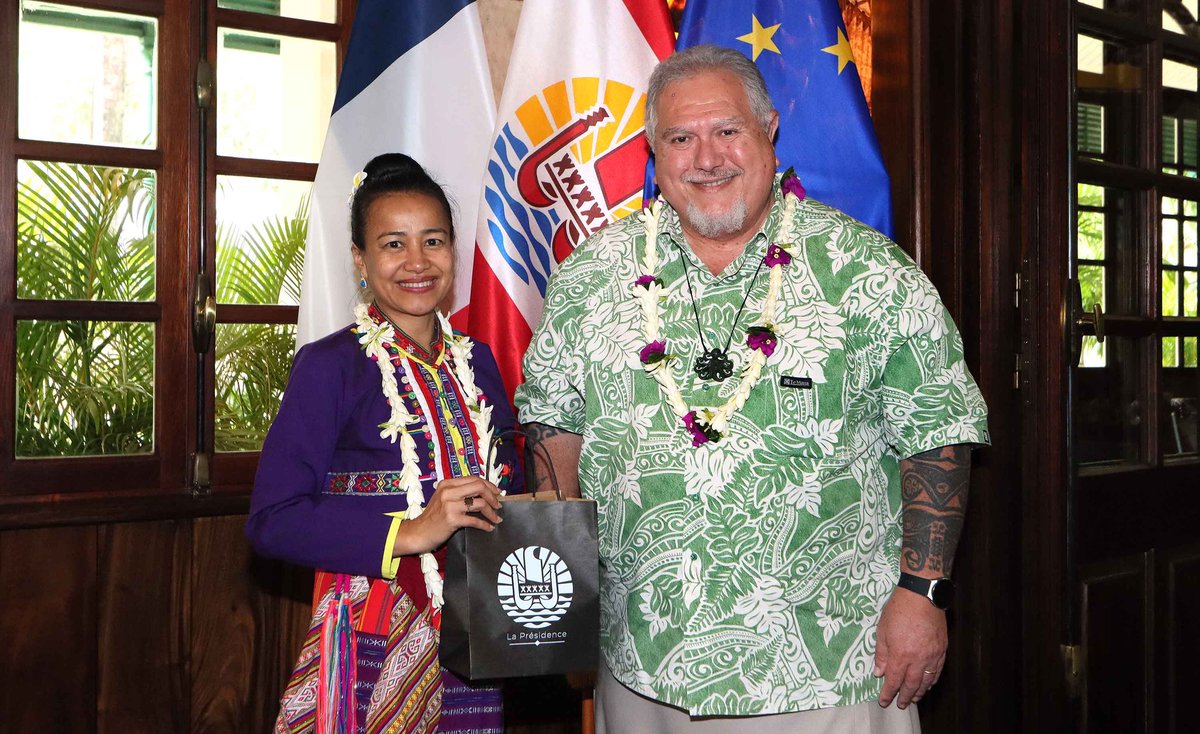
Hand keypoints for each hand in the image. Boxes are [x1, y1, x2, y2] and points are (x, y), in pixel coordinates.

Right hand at [393, 476, 503, 555]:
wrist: (418, 532)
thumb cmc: (433, 517)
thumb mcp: (443, 499)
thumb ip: (459, 493)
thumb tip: (484, 494)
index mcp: (447, 484)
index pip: (474, 479)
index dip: (489, 485)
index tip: (497, 493)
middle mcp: (448, 491)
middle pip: (479, 487)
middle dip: (493, 496)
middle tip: (498, 505)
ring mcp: (450, 505)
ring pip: (480, 503)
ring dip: (491, 512)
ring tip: (496, 518)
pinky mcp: (452, 519)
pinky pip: (475, 520)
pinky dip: (485, 525)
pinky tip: (489, 528)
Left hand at [873, 585, 946, 708]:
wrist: (922, 595)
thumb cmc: (899, 610)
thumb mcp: (882, 630)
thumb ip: (881, 654)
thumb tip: (879, 672)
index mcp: (900, 655)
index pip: (894, 681)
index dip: (888, 693)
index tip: (884, 701)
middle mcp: (918, 659)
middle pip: (912, 684)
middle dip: (905, 696)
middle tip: (901, 704)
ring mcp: (932, 655)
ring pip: (927, 680)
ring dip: (920, 692)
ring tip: (914, 698)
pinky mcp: (942, 649)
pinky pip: (938, 670)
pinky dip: (933, 680)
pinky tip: (929, 683)